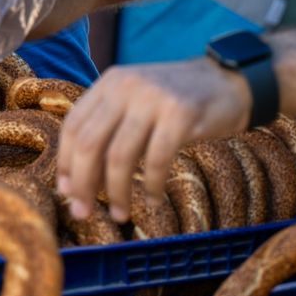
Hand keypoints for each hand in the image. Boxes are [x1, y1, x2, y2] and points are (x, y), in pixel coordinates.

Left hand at [56, 59, 250, 221]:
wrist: (229, 82)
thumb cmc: (177, 102)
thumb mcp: (136, 101)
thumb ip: (109, 128)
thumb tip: (77, 179)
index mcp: (110, 83)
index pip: (74, 126)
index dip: (66, 162)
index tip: (66, 192)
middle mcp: (126, 86)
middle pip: (90, 143)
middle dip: (83, 183)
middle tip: (82, 212)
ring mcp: (153, 98)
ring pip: (120, 156)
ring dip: (116, 192)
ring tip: (119, 214)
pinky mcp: (181, 114)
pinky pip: (156, 160)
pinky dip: (151, 187)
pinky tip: (152, 201)